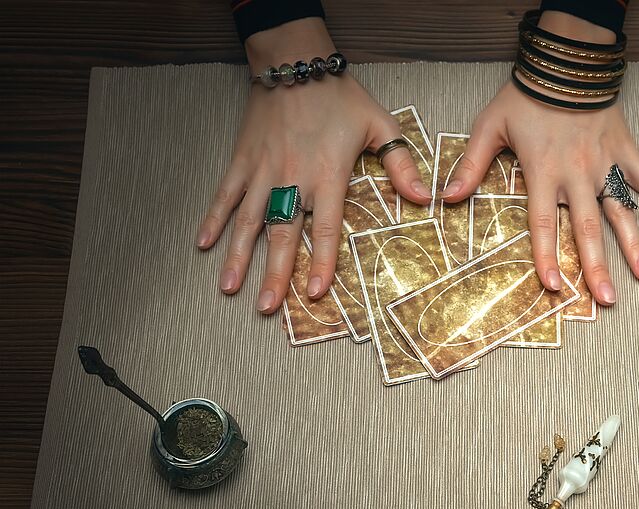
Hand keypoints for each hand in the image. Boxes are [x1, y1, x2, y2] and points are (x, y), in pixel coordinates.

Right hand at [196, 18, 431, 312]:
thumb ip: (401, 164)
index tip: (317, 293)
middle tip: (267, 307)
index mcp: (328, 176)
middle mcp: (293, 179)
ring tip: (229, 287)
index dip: (322, 262)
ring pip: (249, 221)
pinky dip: (213, 218)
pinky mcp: (243, 160)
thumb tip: (426, 198)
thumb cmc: (340, 97)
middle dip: (274, 274)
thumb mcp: (379, 125)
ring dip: (238, 256)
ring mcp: (263, 171)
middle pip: (283, 235)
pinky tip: (202, 244)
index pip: (325, 229)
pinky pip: (225, 194)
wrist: (295, 62)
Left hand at [442, 14, 638, 305]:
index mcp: (543, 173)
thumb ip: (471, 164)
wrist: (566, 64)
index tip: (553, 286)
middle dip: (597, 266)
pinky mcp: (625, 151)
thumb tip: (449, 197)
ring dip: (635, 244)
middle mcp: (577, 175)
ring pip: (622, 210)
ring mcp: (605, 164)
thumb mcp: (490, 127)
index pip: (544, 223)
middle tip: (606, 299)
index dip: (548, 255)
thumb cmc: (525, 97)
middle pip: (588, 227)